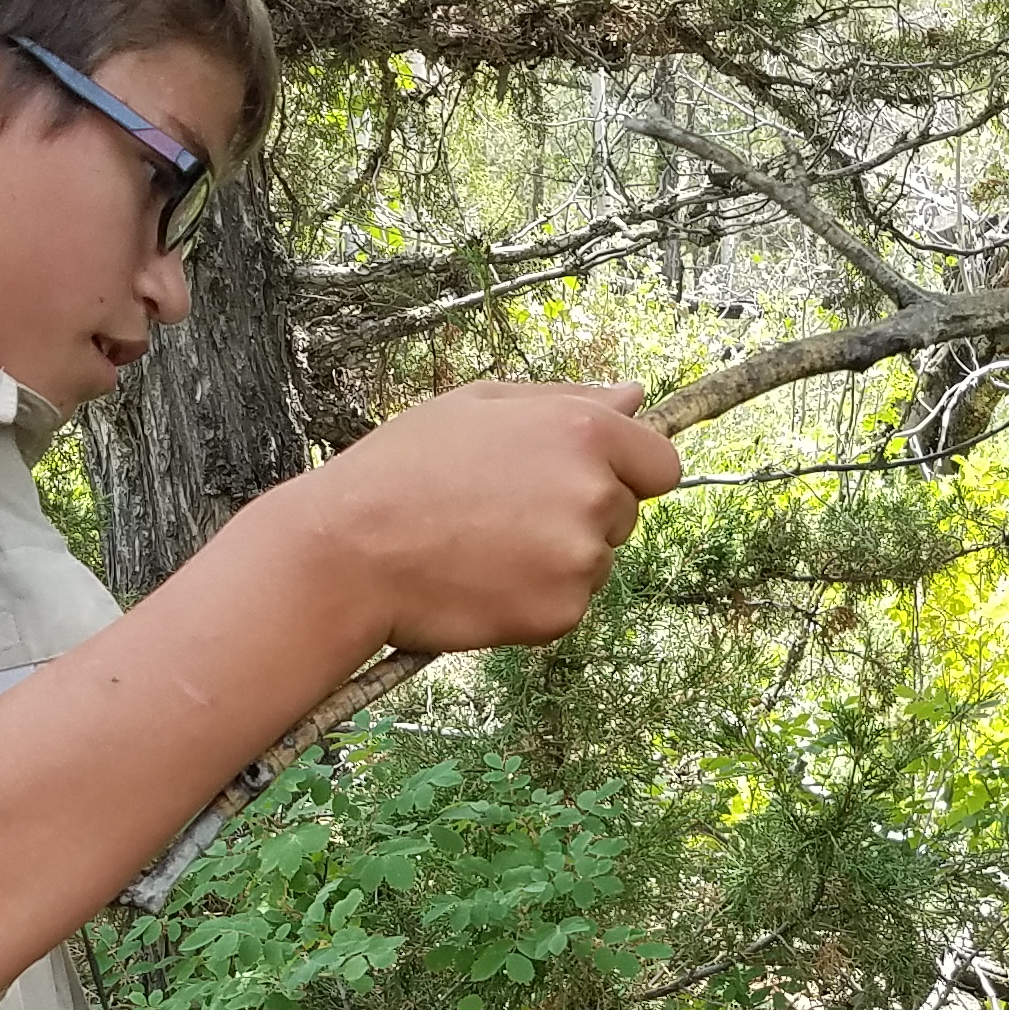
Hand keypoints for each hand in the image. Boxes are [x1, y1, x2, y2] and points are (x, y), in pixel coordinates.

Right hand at [274, 380, 680, 655]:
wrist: (348, 551)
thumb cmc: (404, 468)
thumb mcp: (481, 405)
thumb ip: (567, 399)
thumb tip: (633, 396)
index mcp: (583, 432)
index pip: (660, 464)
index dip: (626, 471)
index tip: (583, 480)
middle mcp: (594, 494)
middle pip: (625, 515)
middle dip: (581, 514)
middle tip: (502, 512)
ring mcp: (580, 559)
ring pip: (595, 562)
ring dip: (555, 559)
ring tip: (481, 546)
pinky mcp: (560, 613)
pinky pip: (567, 605)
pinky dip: (534, 599)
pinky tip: (480, 580)